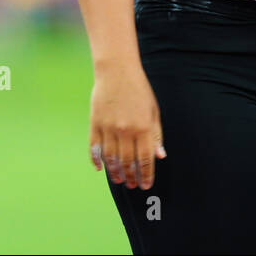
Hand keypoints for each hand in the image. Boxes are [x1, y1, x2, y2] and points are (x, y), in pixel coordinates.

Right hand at [89, 64, 166, 189]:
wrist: (117, 71)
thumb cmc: (139, 89)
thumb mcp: (154, 110)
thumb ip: (156, 134)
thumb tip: (160, 156)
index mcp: (143, 127)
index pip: (145, 159)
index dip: (146, 175)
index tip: (146, 185)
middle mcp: (126, 130)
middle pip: (127, 162)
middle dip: (131, 176)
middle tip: (132, 185)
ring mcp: (108, 128)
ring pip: (110, 158)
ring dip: (115, 172)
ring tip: (119, 180)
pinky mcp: (95, 123)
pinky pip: (95, 147)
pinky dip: (97, 160)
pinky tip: (100, 168)